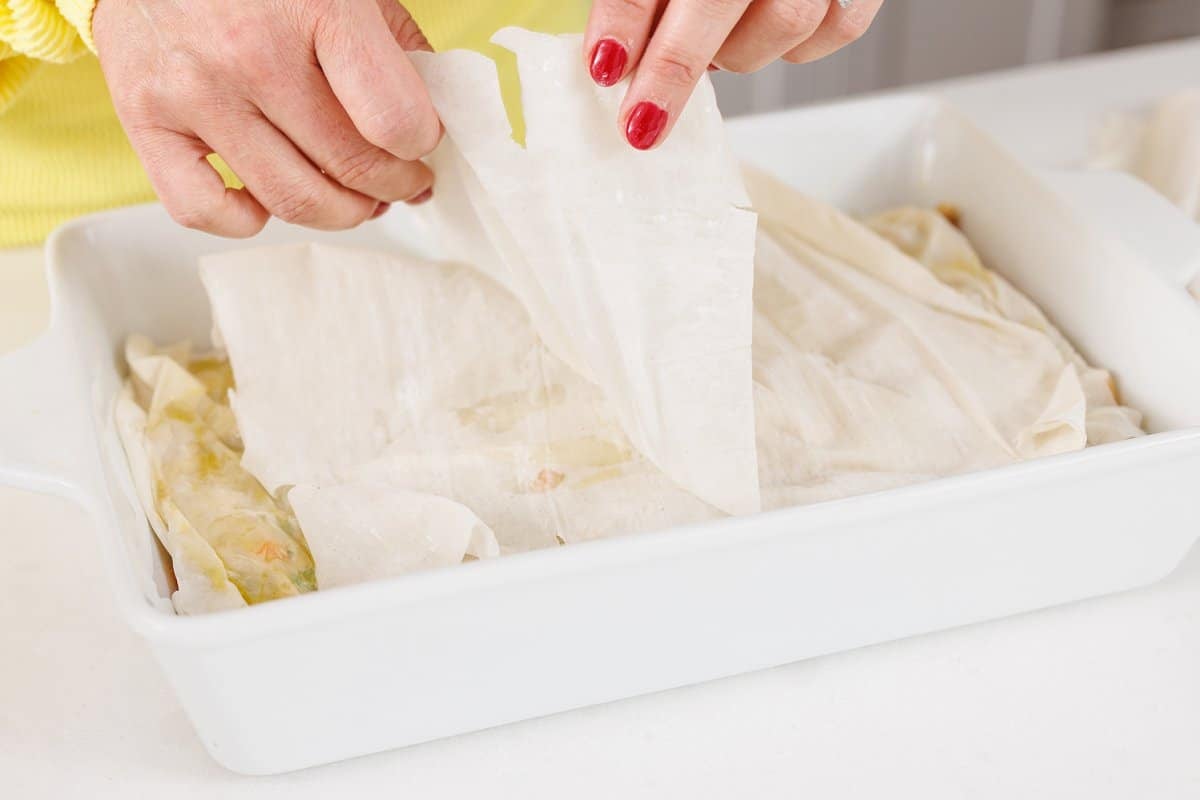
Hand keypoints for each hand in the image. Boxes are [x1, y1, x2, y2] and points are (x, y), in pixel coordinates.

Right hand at [93, 0, 440, 236]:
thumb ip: (395, 46)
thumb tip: (436, 119)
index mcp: (314, 7)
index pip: (395, 121)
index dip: (423, 143)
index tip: (423, 141)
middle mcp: (249, 54)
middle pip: (350, 169)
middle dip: (394, 187)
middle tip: (402, 181)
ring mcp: (193, 91)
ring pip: (290, 200)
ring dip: (339, 213)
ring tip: (354, 196)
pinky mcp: (144, 118)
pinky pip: (201, 210)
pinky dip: (245, 220)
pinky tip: (266, 196)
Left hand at [585, 0, 883, 149]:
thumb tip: (610, 53)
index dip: (627, 18)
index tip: (603, 66)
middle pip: (717, 0)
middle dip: (674, 67)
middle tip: (642, 122)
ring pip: (785, 24)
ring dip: (737, 53)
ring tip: (710, 49)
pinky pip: (837, 27)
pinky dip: (794, 45)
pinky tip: (761, 30)